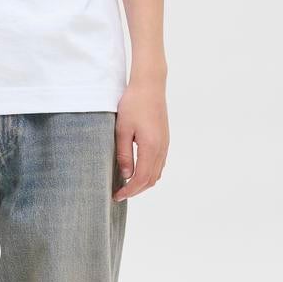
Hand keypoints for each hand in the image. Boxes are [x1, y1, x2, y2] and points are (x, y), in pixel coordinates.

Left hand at [113, 80, 168, 199]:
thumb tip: (126, 175)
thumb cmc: (133, 104)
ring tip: (127, 184)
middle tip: (120, 193)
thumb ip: (124, 154)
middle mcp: (161, 148)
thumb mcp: (122, 130)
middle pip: (151, 179)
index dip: (130, 191)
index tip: (117, 195)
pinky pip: (159, 163)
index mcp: (151, 147)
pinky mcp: (164, 139)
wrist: (150, 86)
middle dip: (136, 190)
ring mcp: (165, 144)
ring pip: (157, 173)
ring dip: (143, 182)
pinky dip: (149, 172)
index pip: (142, 178)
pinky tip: (137, 170)